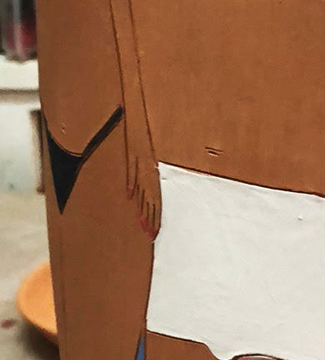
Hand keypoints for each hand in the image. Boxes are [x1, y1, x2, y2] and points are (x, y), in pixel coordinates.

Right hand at [125, 119, 160, 238]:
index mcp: (155, 176)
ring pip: (143, 191)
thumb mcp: (147, 164)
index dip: (157, 217)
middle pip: (152, 200)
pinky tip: (131, 198)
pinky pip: (133, 175)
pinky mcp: (134, 158)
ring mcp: (141, 166)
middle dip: (152, 219)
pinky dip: (132, 186)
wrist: (140, 123)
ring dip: (143, 209)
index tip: (155, 231)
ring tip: (143, 225)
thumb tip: (136, 198)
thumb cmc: (145, 144)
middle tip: (151, 235)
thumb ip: (143, 181)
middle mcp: (149, 172)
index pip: (158, 201)